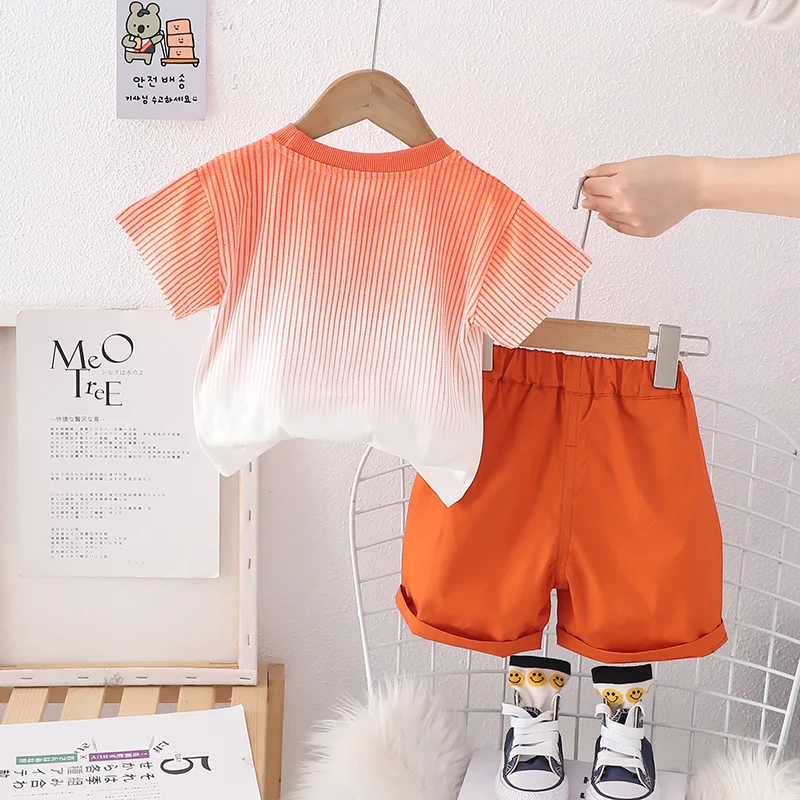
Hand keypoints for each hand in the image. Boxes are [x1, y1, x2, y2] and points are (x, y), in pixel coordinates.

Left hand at [581, 156, 701, 237]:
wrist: (694, 185)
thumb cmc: (670, 171)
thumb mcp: (634, 164)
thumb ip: (607, 170)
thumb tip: (588, 175)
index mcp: (621, 185)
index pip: (590, 187)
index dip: (586, 183)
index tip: (586, 182)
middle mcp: (625, 205)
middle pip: (595, 203)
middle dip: (591, 196)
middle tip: (590, 191)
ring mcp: (633, 221)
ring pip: (605, 216)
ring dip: (601, 208)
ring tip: (602, 201)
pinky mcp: (642, 231)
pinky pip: (619, 227)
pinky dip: (612, 220)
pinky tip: (611, 214)